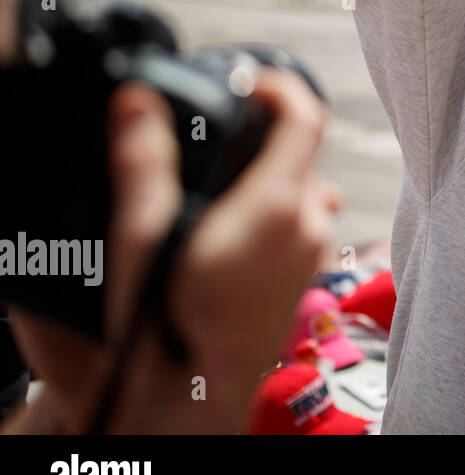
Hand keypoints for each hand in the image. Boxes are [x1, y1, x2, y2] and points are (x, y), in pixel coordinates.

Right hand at [9, 72, 338, 433]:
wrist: (196, 392)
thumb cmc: (170, 322)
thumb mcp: (146, 235)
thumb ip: (144, 163)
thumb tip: (139, 104)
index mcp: (278, 202)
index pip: (307, 117)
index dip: (281, 86)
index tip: (251, 82)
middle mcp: (309, 223)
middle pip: (305, 152)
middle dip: (268, 132)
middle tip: (226, 130)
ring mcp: (314, 252)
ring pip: (306, 189)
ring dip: (274, 173)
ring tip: (226, 181)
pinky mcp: (308, 276)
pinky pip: (304, 223)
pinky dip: (279, 209)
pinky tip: (238, 226)